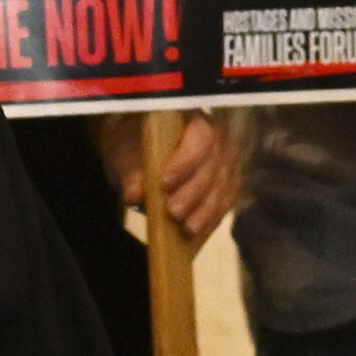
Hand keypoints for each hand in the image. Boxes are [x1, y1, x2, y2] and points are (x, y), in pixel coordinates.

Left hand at [96, 110, 239, 243]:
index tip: (164, 183)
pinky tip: (197, 235)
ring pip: (224, 188)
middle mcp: (221, 140)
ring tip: (187, 230)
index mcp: (196, 121)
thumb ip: (131, 172)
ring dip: (206, 211)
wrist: (146, 149)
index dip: (186, 161)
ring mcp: (229, 163)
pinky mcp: (229, 186)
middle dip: (194, 192)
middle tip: (174, 212)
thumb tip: (134, 195)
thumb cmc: (136, 145)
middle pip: (214, 167)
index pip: (200, 139)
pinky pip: (226, 204)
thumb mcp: (126, 154)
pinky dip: (211, 221)